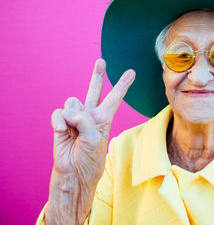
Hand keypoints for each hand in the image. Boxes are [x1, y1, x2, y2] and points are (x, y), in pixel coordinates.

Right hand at [51, 58, 134, 185]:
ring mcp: (74, 118)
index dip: (122, 85)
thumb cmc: (89, 158)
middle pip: (94, 90)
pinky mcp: (60, 122)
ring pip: (73, 101)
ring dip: (73, 116)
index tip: (132, 72)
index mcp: (103, 119)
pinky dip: (60, 122)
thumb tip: (69, 110)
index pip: (114, 98)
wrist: (74, 173)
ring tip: (74, 132)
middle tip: (101, 61)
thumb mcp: (95, 138)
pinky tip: (62, 132)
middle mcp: (90, 115)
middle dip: (97, 75)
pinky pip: (59, 112)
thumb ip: (85, 120)